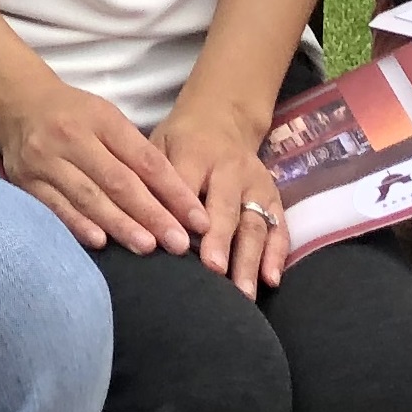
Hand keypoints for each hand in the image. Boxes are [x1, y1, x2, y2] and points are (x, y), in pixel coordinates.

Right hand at [0, 69, 204, 256]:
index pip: (145, 160)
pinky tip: (99, 242)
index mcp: (101, 119)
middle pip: (119, 181)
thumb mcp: (107, 119)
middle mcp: (73, 137)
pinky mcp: (25, 181)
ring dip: (120, 225)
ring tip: (148, 247)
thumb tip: (174, 201)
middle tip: (179, 242)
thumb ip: (136, 154)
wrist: (16, 103)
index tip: (198, 219)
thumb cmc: (73, 116)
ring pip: (89, 197)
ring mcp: (46, 159)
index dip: (174, 191)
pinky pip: (55, 207)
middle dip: (152, 214)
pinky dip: (77, 225)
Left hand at [155, 94, 290, 296]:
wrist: (221, 116)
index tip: (177, 245)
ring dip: (248, 259)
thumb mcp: (158, 145)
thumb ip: (149, 180)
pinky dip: (276, 254)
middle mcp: (230, 168)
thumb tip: (133, 223)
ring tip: (242, 294)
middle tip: (213, 272)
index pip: (186, 186)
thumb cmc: (179, 142)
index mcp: (194, 152)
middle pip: (225, 208)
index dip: (182, 215)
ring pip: (254, 223)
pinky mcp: (274, 197)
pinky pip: (278, 227)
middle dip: (220, 240)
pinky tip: (270, 280)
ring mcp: (255, 184)